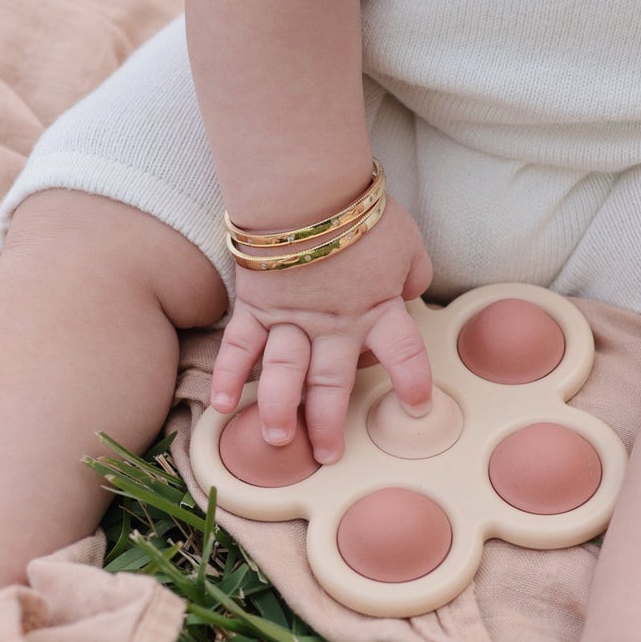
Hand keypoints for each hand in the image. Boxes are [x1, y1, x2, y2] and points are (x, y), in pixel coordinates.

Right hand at [209, 199, 434, 464]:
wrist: (306, 186)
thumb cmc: (359, 209)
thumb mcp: (406, 239)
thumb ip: (414, 271)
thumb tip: (413, 290)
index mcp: (377, 308)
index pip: (403, 354)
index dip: (412, 381)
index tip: (417, 404)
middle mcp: (334, 323)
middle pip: (333, 382)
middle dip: (331, 422)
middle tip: (328, 455)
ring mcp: (291, 317)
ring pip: (285, 374)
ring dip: (280, 411)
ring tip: (279, 440)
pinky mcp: (256, 305)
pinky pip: (241, 346)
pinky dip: (229, 375)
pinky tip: (223, 405)